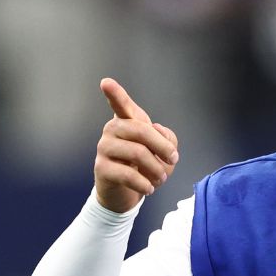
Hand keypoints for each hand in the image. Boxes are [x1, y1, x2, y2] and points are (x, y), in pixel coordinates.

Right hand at [94, 78, 178, 212]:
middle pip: (141, 130)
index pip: (120, 104)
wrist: (126, 192)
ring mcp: (104, 148)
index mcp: (127, 120)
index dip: (114, 93)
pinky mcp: (101, 168)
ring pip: (137, 153)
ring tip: (161, 178)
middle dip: (163, 147)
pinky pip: (128, 174)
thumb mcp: (164, 152)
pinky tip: (149, 188)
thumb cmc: (146, 166)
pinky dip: (145, 184)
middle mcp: (112, 129)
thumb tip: (158, 132)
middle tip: (173, 160)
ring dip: (156, 169)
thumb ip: (167, 138)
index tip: (106, 82)